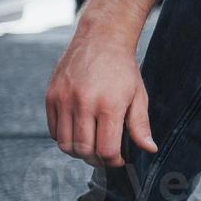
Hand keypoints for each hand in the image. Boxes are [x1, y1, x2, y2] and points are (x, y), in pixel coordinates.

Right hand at [45, 34, 157, 168]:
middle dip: (95, 159)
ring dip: (78, 151)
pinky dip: (64, 137)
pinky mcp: (51, 96)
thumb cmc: (123, 69)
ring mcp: (64, 99)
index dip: (113, 161)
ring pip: (65, 144)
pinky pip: (53, 130)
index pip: (106, 149)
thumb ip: (140, 125)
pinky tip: (78, 131)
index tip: (118, 159)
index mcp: (109, 105)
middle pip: (83, 150)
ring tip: (91, 145)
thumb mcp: (138, 96)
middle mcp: (83, 103)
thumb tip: (149, 149)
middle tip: (105, 156)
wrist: (101, 39)